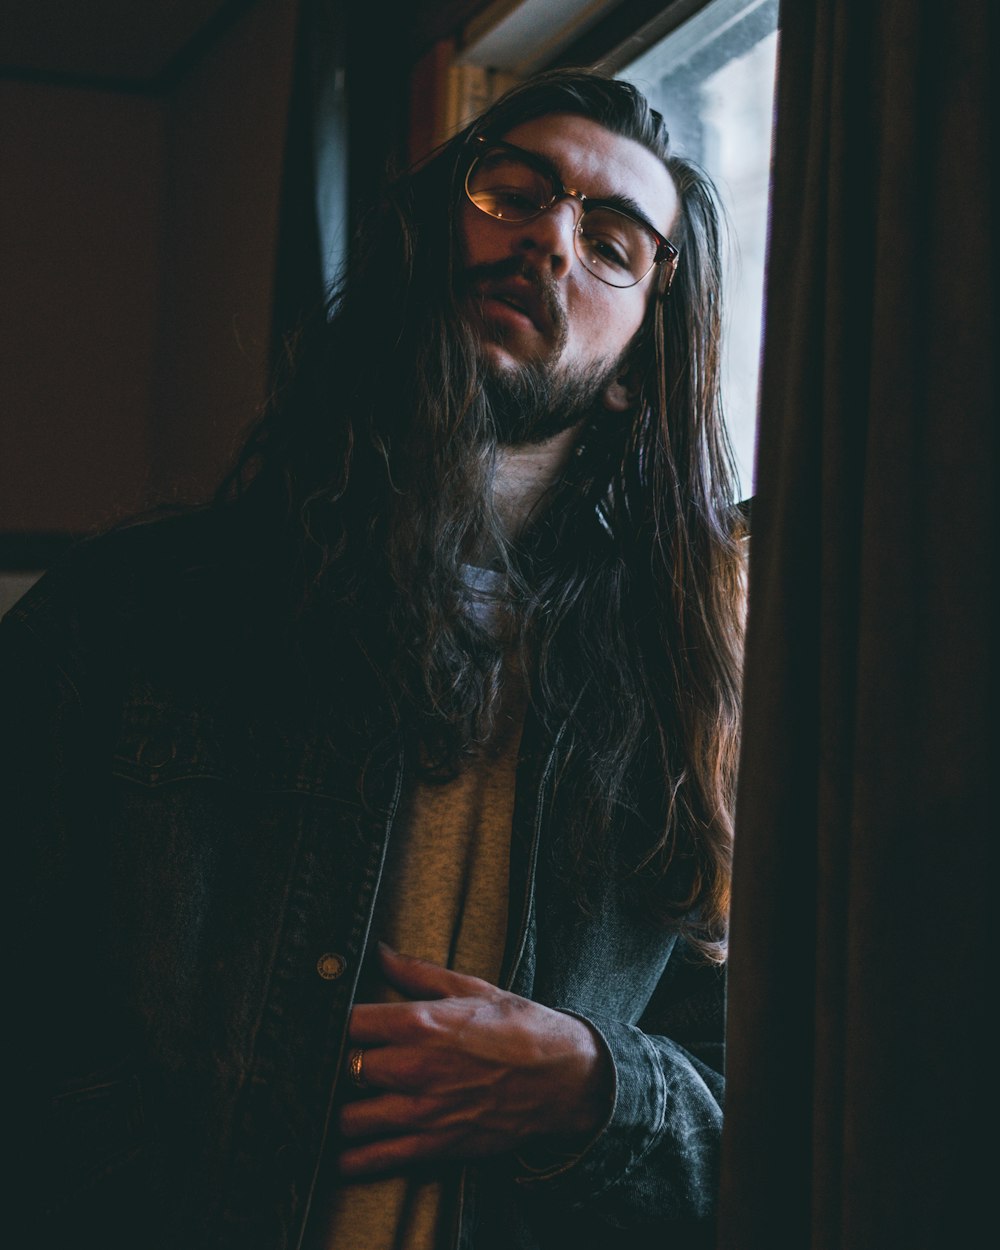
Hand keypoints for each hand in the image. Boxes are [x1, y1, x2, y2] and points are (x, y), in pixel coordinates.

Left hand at [337, 943, 612, 1176]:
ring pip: (348, 1119)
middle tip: (339, 1066)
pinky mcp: (435, 1145)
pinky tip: (345, 1152)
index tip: (333, 1026)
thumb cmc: (520, 1027)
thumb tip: (380, 952)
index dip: (335, 1025)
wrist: (566, 1077)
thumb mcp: (472, 987)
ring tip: (343, 1104)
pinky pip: (375, 1159)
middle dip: (337, 1068)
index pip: (348, 1023)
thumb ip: (417, 973)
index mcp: (421, 1022)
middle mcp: (415, 1067)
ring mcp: (423, 1111)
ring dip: (341, 1113)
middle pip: (342, 1070)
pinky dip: (352, 1160)